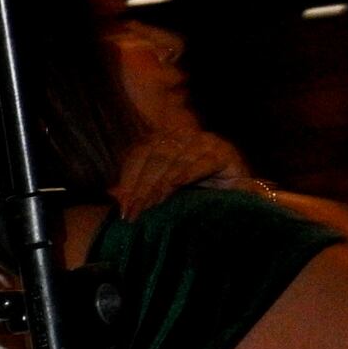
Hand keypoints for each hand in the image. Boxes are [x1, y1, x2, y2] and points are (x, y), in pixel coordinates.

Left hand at [113, 123, 240, 212]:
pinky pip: (203, 162)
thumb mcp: (164, 188)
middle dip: (142, 187)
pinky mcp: (224, 153)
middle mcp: (183, 137)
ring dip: (161, 184)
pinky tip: (177, 185)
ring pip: (176, 161)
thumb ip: (140, 188)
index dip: (128, 179)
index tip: (122, 205)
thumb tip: (112, 195)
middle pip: (155, 159)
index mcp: (164, 140)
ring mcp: (204, 142)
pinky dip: (189, 173)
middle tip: (134, 211)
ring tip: (151, 204)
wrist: (236, 190)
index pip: (139, 155)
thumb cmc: (195, 189)